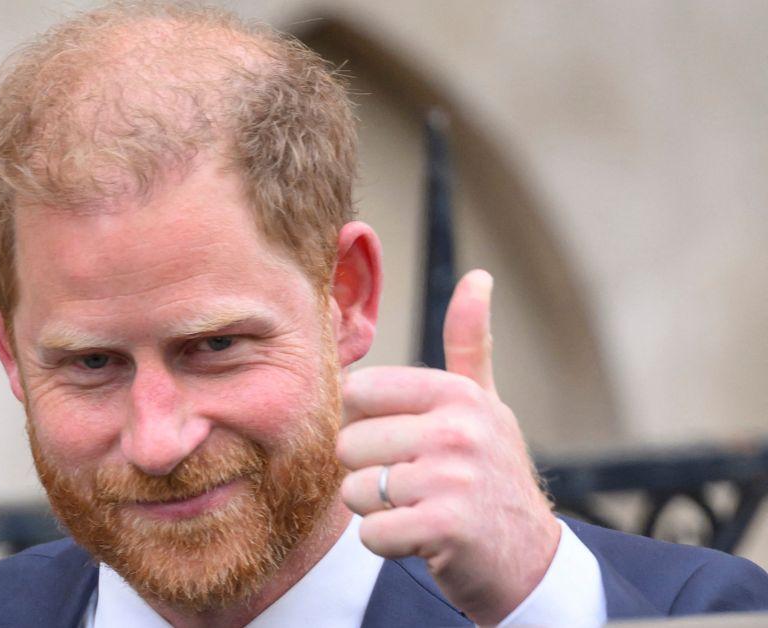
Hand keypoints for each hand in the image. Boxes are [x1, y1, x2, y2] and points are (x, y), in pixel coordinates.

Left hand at [336, 270, 559, 624]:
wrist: (529, 560)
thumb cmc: (492, 477)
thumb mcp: (485, 406)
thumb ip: (470, 344)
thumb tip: (478, 277)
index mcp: (456, 394)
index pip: (357, 392)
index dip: (364, 425)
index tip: (399, 444)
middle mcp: (457, 429)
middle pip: (350, 445)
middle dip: (369, 474)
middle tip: (413, 486)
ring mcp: (453, 478)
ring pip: (355, 491)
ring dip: (378, 512)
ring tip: (419, 510)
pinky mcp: (445, 527)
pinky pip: (371, 533)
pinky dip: (386, 544)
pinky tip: (419, 539)